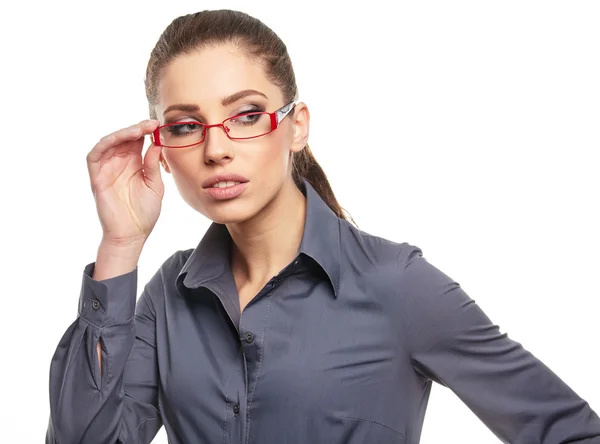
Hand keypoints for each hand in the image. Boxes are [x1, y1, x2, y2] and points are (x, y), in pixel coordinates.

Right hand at [86, 119, 162, 245]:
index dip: (146, 131)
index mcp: (135, 164)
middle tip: (151, 124)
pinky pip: (94, 156)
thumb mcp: (155, 186)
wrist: (132, 235)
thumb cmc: (144, 213)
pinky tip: (118, 138)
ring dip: (122, 133)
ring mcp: (107, 169)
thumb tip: (157, 143)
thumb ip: (153, 165)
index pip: (138, 141)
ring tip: (138, 130)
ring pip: (109, 143)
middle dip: (137, 128)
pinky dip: (104, 144)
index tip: (158, 125)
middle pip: (124, 138)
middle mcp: (120, 163)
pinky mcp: (97, 177)